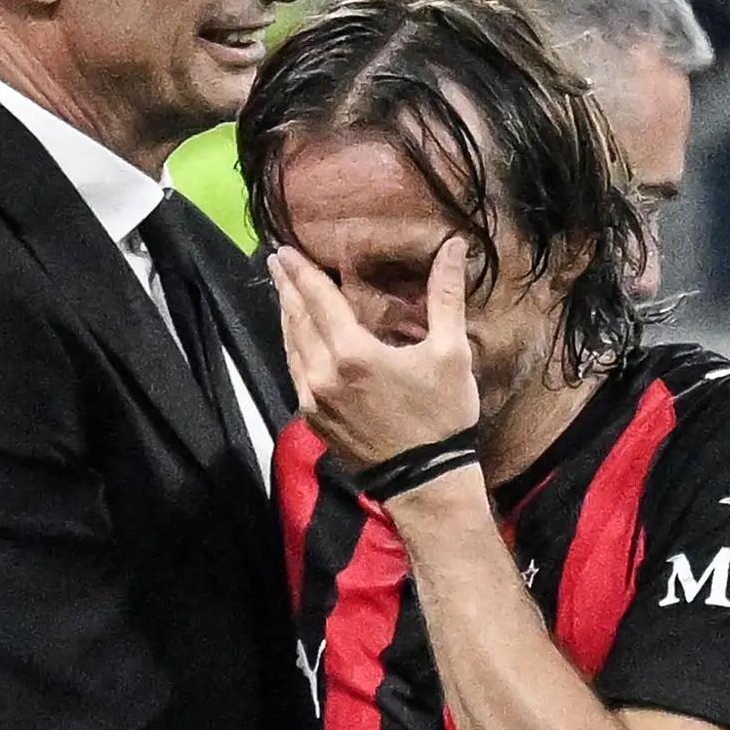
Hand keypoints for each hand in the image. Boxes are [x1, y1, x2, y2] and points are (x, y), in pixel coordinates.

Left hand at [270, 239, 481, 469]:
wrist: (425, 483)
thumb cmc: (441, 417)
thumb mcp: (451, 354)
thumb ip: (446, 297)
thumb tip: (453, 246)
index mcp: (352, 354)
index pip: (317, 300)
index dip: (300, 272)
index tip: (283, 251)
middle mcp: (323, 375)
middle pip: (296, 320)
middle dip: (285, 288)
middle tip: (275, 262)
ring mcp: (313, 400)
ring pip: (291, 348)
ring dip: (286, 317)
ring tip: (282, 293)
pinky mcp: (314, 421)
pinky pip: (295, 374)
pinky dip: (292, 348)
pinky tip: (296, 341)